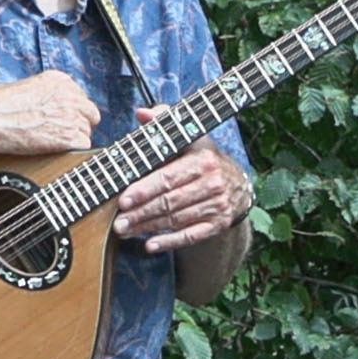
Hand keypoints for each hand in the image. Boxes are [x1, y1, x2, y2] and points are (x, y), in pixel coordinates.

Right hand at [0, 71, 99, 158]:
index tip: (59, 120)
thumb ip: (46, 93)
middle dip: (79, 125)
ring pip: (87, 132)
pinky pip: (84, 146)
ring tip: (51, 142)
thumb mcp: (26, 86)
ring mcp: (72, 115)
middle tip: (62, 134)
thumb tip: (53, 105)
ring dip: (73, 139)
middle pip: (90, 114)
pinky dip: (72, 151)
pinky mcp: (70, 135)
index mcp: (60, 80)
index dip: (72, 112)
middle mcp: (70, 95)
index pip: (81, 98)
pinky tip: (55, 150)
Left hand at [115, 133, 249, 253]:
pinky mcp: (218, 224)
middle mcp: (212, 183)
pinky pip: (191, 236)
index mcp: (203, 160)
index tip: (123, 199)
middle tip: (119, 221)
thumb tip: (142, 114)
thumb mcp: (190, 137)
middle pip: (170, 202)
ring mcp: (217, 206)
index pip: (168, 177)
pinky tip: (150, 245)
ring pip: (177, 220)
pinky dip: (170, 241)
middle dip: (141, 213)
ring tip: (125, 230)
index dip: (144, 189)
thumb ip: (164, 123)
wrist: (238, 184)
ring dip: (148, 227)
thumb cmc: (205, 158)